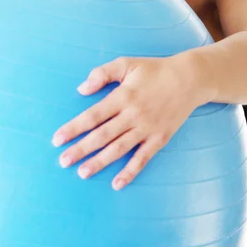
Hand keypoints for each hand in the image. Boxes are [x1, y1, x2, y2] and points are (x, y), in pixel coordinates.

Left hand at [52, 53, 205, 190]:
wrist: (190, 79)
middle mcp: (133, 114)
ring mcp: (147, 128)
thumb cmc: (155, 70)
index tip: (57, 139)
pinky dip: (130, 172)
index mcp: (123, 95)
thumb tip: (82, 89)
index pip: (93, 115)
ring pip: (119, 149)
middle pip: (102, 135)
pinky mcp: (160, 138)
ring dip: (100, 162)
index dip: (74, 127)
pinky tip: (117, 183)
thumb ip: (103, 73)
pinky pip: (143, 158)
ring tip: (82, 172)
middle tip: (63, 161)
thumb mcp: (128, 63)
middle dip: (81, 149)